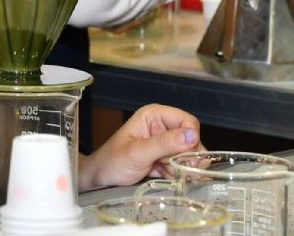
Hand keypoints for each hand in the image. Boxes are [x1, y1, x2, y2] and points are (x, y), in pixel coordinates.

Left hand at [77, 104, 200, 190]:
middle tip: (175, 168)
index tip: (186, 157)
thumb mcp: (137, 152)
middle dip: (188, 157)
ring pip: (191, 155)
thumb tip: (191, 136)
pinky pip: (184, 166)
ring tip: (165, 172)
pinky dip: (179, 174)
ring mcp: (166, 144)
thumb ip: (163, 143)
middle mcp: (163, 127)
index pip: (187, 121)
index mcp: (154, 116)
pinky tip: (164, 176)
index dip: (191, 139)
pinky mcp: (167, 159)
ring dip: (183, 167)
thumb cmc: (112, 161)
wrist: (101, 178)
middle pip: (192, 139)